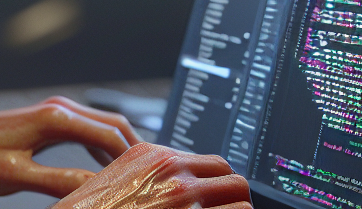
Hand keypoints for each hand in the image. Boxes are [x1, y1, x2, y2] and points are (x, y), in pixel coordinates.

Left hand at [0, 96, 140, 196]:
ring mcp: (55, 111)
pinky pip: (88, 130)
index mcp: (54, 118)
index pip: (109, 136)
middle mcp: (59, 108)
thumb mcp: (17, 177)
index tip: (146, 181)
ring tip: (134, 177)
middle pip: (113, 125)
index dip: (132, 159)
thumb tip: (95, 189)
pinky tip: (107, 170)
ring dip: (120, 149)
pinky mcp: (49, 120)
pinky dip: (103, 147)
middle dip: (135, 150)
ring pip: (102, 126)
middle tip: (151, 178)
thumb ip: (59, 182)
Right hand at [56, 143, 251, 208]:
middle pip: (233, 179)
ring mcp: (183, 200)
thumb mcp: (119, 181)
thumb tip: (183, 182)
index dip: (220, 185)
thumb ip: (153, 175)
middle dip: (234, 199)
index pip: (213, 163)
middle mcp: (172, 173)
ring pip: (242, 203)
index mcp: (154, 156)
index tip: (221, 197)